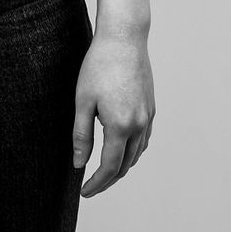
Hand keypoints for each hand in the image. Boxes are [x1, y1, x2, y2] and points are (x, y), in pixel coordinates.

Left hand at [72, 29, 153, 197]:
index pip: (109, 167)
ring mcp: (148, 116)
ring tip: (103, 172)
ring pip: (137, 154)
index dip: (96, 184)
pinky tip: (121, 150)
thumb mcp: (82, 102)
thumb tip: (79, 163)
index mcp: (120, 125)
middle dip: (108, 180)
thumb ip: (81, 136)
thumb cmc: (99, 66)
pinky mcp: (151, 108)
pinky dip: (132, 152)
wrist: (124, 38)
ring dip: (121, 167)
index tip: (84, 192)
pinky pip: (144, 140)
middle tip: (91, 187)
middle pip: (125, 165)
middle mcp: (139, 125)